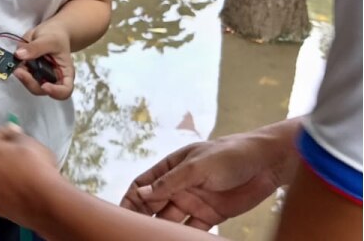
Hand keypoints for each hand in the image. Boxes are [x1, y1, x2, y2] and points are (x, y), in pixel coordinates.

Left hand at [0, 125, 60, 218]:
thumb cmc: (35, 171)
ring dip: (0, 172)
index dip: (4, 134)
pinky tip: (17, 184)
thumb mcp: (27, 140)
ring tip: (18, 170)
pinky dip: (3, 187)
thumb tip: (12, 134)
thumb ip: (14, 135)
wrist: (44, 200)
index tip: (12, 133)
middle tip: (15, 152)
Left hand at [12, 21, 74, 99]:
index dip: (55, 92)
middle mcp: (52, 78)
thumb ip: (36, 48)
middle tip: (20, 71)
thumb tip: (20, 55)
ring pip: (29, 84)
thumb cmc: (56, 36)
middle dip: (30, 82)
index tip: (45, 86)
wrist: (50, 31)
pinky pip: (22, 75)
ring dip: (22, 76)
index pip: (65, 90)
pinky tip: (16, 60)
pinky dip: (17, 69)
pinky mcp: (29, 71)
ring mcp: (39, 76)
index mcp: (65, 73)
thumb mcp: (50, 39)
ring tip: (17, 62)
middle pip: (42, 89)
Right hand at [120, 122, 299, 228]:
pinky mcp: (210, 216)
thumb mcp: (196, 166)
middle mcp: (178, 186)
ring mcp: (193, 201)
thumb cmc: (229, 155)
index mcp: (170, 169)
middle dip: (142, 220)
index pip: (142, 186)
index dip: (131, 200)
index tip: (122, 216)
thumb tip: (142, 194)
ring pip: (170, 221)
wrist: (266, 164)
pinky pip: (192, 230)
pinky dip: (184, 238)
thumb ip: (170, 182)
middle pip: (152, 206)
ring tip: (152, 240)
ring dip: (161, 231)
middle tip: (133, 234)